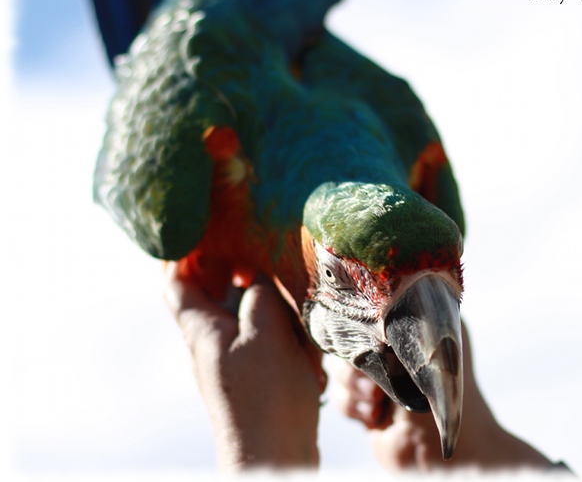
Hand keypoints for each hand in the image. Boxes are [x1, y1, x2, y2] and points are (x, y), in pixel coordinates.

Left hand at [164, 263, 326, 470]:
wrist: (275, 456)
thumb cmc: (265, 395)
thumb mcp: (266, 329)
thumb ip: (261, 292)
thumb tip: (259, 271)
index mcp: (202, 328)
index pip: (176, 281)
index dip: (182, 252)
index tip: (202, 226)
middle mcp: (212, 344)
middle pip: (209, 295)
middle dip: (228, 269)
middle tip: (252, 244)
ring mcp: (234, 363)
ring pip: (242, 317)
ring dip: (262, 299)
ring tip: (284, 283)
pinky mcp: (257, 379)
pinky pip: (264, 341)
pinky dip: (280, 328)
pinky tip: (303, 329)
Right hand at [332, 323, 559, 471]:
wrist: (452, 447)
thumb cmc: (454, 395)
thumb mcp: (434, 347)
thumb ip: (408, 325)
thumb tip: (371, 315)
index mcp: (414, 325)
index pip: (374, 311)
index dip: (363, 324)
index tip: (367, 339)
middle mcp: (394, 348)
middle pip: (350, 339)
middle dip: (356, 361)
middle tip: (372, 381)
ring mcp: (379, 377)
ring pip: (340, 368)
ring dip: (353, 386)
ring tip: (375, 401)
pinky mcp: (367, 404)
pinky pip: (340, 395)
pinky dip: (351, 405)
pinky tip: (373, 415)